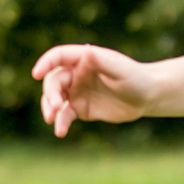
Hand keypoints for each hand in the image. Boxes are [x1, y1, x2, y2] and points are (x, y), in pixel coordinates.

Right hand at [32, 44, 156, 136]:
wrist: (147, 97)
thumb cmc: (136, 78)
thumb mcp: (121, 70)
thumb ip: (103, 62)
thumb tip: (87, 51)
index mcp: (84, 59)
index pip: (58, 57)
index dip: (45, 63)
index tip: (36, 74)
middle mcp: (76, 74)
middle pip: (53, 81)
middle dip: (51, 93)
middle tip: (56, 106)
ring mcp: (77, 91)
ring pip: (54, 98)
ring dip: (49, 108)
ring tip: (52, 119)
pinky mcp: (80, 108)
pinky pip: (65, 115)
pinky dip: (60, 123)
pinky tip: (60, 132)